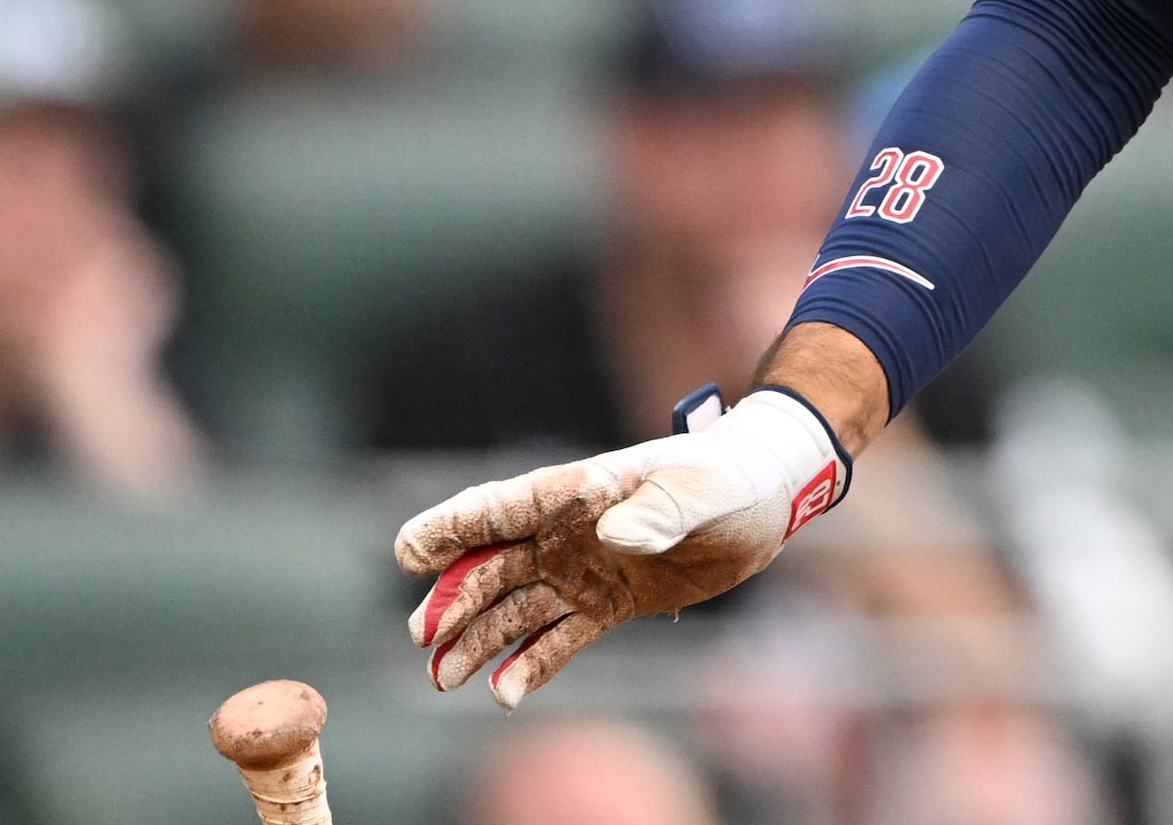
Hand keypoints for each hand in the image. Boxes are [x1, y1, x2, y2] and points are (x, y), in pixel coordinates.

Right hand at [394, 386, 847, 705]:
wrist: (764, 501)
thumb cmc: (729, 476)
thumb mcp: (700, 488)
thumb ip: (658, 509)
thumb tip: (614, 533)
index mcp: (575, 492)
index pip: (498, 508)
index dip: (449, 528)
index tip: (408, 554)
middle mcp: (565, 533)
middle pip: (491, 567)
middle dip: (452, 601)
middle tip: (423, 638)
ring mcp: (582, 571)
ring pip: (513, 610)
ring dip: (476, 642)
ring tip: (442, 679)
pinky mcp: (608, 605)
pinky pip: (556, 640)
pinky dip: (528, 666)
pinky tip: (503, 696)